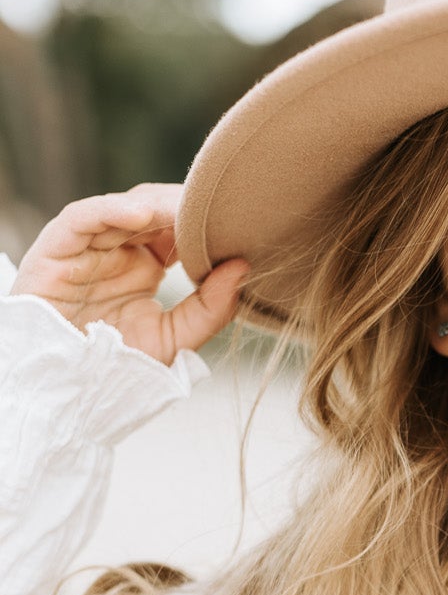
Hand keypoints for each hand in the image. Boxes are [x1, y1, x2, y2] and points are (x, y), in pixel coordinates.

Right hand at [13, 184, 248, 363]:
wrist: (64, 390)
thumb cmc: (114, 367)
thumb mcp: (174, 341)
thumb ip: (210, 309)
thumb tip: (244, 268)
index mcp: (145, 265)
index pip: (178, 229)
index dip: (204, 222)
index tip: (237, 222)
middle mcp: (117, 250)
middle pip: (154, 211)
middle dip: (185, 207)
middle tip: (218, 207)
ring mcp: (87, 247)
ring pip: (123, 207)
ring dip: (157, 204)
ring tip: (186, 210)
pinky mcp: (56, 249)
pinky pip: (82, 217)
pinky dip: (111, 209)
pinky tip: (142, 214)